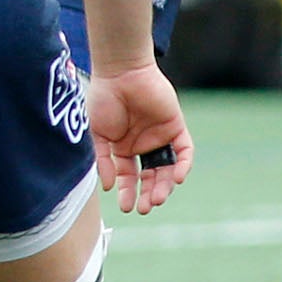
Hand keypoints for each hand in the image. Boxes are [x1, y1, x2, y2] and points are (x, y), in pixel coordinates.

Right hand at [86, 61, 191, 213]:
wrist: (120, 73)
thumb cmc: (104, 99)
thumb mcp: (98, 134)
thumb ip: (104, 160)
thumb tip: (107, 186)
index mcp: (123, 148)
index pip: (128, 176)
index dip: (127, 192)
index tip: (125, 207)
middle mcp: (143, 145)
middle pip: (150, 177)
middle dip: (148, 194)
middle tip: (145, 208)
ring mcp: (161, 137)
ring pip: (167, 169)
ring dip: (164, 185)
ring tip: (157, 198)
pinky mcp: (176, 127)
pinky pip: (184, 152)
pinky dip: (182, 166)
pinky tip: (175, 178)